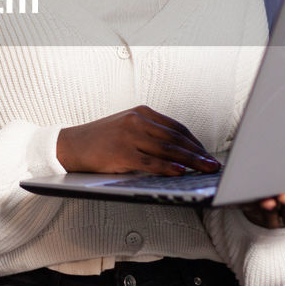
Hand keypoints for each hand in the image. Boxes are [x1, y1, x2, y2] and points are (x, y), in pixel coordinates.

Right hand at [56, 105, 222, 174]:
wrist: (71, 144)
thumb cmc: (100, 139)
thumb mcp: (126, 127)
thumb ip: (149, 133)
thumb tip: (179, 151)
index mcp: (141, 112)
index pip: (176, 127)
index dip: (194, 142)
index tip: (207, 153)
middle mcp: (137, 121)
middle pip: (176, 138)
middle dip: (198, 153)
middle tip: (213, 164)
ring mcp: (129, 136)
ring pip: (167, 150)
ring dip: (190, 161)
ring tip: (205, 169)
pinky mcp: (122, 153)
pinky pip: (150, 162)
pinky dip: (168, 168)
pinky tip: (180, 173)